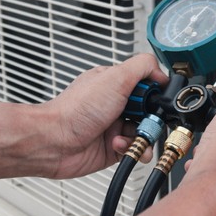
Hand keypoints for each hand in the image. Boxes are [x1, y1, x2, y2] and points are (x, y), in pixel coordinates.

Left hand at [44, 53, 167, 178]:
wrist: (54, 142)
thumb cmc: (74, 110)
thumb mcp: (114, 78)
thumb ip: (142, 67)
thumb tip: (161, 71)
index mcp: (115, 83)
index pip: (146, 85)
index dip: (154, 93)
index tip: (156, 100)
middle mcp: (115, 104)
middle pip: (149, 111)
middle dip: (152, 118)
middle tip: (144, 120)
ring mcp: (114, 126)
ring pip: (145, 132)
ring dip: (142, 136)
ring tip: (131, 136)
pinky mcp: (113, 147)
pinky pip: (135, 149)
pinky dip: (132, 149)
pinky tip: (118, 145)